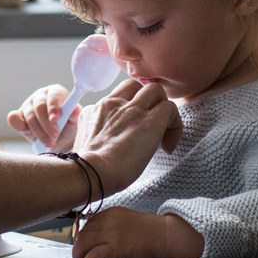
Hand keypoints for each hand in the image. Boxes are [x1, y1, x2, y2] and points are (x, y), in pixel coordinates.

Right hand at [6, 84, 75, 149]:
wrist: (57, 140)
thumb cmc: (67, 127)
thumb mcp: (74, 123)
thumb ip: (74, 116)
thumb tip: (75, 110)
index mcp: (56, 93)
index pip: (54, 96)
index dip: (54, 107)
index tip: (56, 118)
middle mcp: (41, 97)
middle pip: (40, 107)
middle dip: (47, 124)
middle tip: (55, 136)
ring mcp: (28, 106)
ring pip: (30, 117)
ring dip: (39, 132)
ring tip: (49, 143)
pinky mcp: (18, 116)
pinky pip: (14, 118)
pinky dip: (17, 125)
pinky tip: (26, 132)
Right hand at [70, 80, 181, 197]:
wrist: (90, 172)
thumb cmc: (86, 169)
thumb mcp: (82, 146)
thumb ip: (94, 138)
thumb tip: (102, 148)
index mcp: (94, 111)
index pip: (114, 99)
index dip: (126, 111)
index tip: (129, 133)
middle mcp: (112, 104)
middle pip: (133, 85)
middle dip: (145, 101)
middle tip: (148, 126)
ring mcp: (132, 109)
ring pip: (155, 90)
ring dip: (161, 108)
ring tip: (162, 133)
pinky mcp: (150, 121)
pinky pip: (171, 109)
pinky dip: (175, 125)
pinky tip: (169, 146)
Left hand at [72, 207, 203, 257]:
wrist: (167, 236)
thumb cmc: (151, 232)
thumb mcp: (127, 222)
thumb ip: (111, 227)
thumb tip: (97, 241)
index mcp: (111, 213)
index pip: (87, 224)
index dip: (82, 237)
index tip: (83, 246)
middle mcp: (108, 220)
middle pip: (82, 234)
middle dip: (78, 248)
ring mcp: (112, 234)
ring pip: (83, 244)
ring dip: (79, 256)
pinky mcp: (116, 248)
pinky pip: (93, 255)